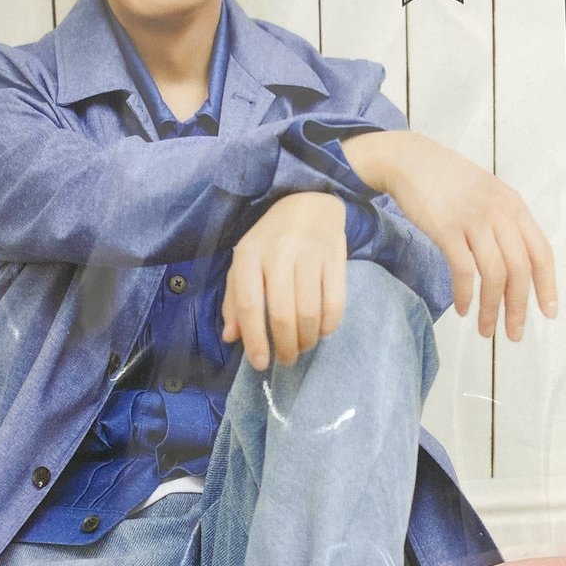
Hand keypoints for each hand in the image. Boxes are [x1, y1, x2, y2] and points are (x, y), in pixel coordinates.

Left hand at [222, 192, 346, 368]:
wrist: (309, 202)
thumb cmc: (271, 239)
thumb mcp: (245, 262)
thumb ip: (235, 299)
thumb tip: (231, 336)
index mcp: (249, 255)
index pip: (249, 304)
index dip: (254, 339)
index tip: (260, 363)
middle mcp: (278, 254)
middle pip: (281, 314)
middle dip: (284, 346)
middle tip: (286, 359)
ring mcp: (309, 255)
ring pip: (309, 312)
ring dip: (306, 340)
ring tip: (302, 347)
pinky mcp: (335, 259)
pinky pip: (335, 303)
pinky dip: (328, 326)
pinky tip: (321, 331)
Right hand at [343, 130, 557, 339]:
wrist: (410, 160)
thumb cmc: (447, 181)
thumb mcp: (487, 195)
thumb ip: (503, 223)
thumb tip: (514, 262)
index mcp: (515, 207)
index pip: (541, 253)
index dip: (547, 286)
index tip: (548, 313)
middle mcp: (500, 213)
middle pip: (520, 269)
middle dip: (519, 307)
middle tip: (514, 334)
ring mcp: (473, 220)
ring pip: (494, 274)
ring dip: (492, 308)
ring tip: (486, 330)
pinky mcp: (446, 228)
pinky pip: (463, 270)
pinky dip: (465, 294)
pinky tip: (463, 309)